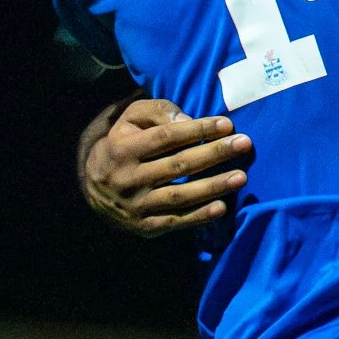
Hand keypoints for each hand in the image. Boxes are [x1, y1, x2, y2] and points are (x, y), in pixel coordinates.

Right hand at [80, 97, 251, 236]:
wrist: (93, 186)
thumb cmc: (124, 142)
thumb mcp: (132, 119)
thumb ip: (159, 112)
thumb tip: (189, 122)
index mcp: (124, 149)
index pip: (166, 137)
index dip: (198, 130)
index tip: (227, 124)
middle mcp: (129, 178)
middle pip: (178, 165)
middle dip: (214, 154)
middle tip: (244, 144)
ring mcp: (136, 205)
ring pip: (179, 196)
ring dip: (213, 186)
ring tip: (241, 177)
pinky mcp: (144, 226)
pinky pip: (175, 221)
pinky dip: (199, 216)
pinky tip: (221, 207)